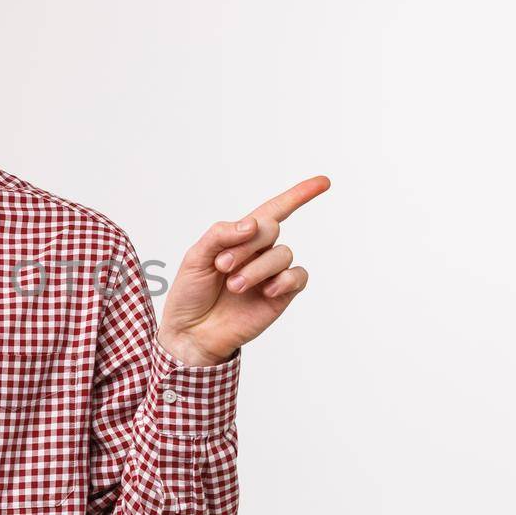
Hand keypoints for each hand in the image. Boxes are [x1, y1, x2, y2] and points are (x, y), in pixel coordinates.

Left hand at [157, 175, 329, 365]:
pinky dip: (284, 280)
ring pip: (282, 253)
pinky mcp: (281, 295)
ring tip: (233, 286)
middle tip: (223, 266)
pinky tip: (266, 291)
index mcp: (239, 238)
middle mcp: (259, 253)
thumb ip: (220, 234)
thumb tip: (252, 224)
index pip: (273, 210)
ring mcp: (271, 274)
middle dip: (246, 244)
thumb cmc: (191, 294)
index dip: (299, 195)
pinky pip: (298, 276)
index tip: (324, 182)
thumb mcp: (196, 257)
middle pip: (271, 227)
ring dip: (256, 268)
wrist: (191, 332)